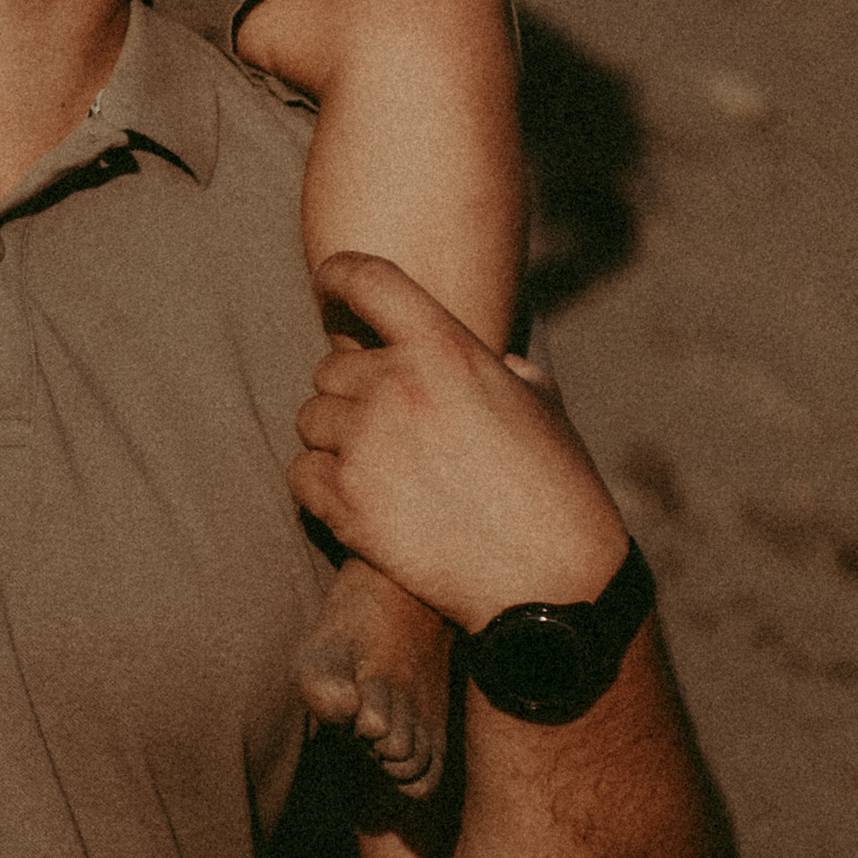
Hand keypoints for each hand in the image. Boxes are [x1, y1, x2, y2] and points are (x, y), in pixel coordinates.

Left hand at [289, 254, 628, 634]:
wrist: (550, 580)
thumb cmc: (556, 489)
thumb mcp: (541, 404)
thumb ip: (499, 367)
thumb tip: (490, 359)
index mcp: (446, 348)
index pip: (367, 279)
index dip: (337, 276)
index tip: (326, 284)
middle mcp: (397, 385)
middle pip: (329, 369)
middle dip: (352, 396)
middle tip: (391, 433)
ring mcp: (366, 444)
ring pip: (311, 421)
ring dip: (336, 442)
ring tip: (384, 473)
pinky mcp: (346, 504)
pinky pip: (301, 475)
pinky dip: (321, 486)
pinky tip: (358, 502)